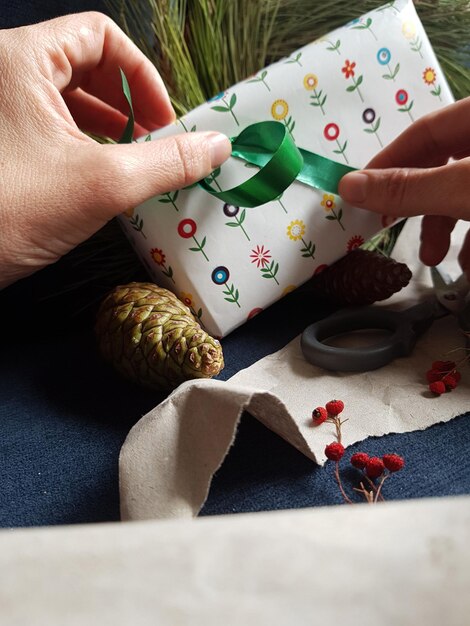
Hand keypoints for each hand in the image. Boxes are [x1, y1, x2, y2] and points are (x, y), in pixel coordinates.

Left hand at [0, 13, 230, 287]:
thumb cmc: (10, 212)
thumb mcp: (101, 184)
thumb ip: (167, 162)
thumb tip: (218, 147)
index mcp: (21, 59)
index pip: (101, 37)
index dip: (143, 77)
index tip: (165, 123)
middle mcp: (6, 76)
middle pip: (87, 68)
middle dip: (130, 108)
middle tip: (157, 146)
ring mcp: (1, 113)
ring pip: (71, 103)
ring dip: (112, 132)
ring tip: (137, 165)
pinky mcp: (3, 147)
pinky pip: (54, 132)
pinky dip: (87, 150)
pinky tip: (106, 180)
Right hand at [339, 97, 469, 273]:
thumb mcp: (463, 187)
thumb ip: (409, 188)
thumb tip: (347, 185)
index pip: (425, 132)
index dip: (390, 162)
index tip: (360, 196)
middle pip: (445, 166)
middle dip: (423, 208)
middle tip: (399, 234)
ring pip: (466, 195)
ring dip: (448, 231)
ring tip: (439, 260)